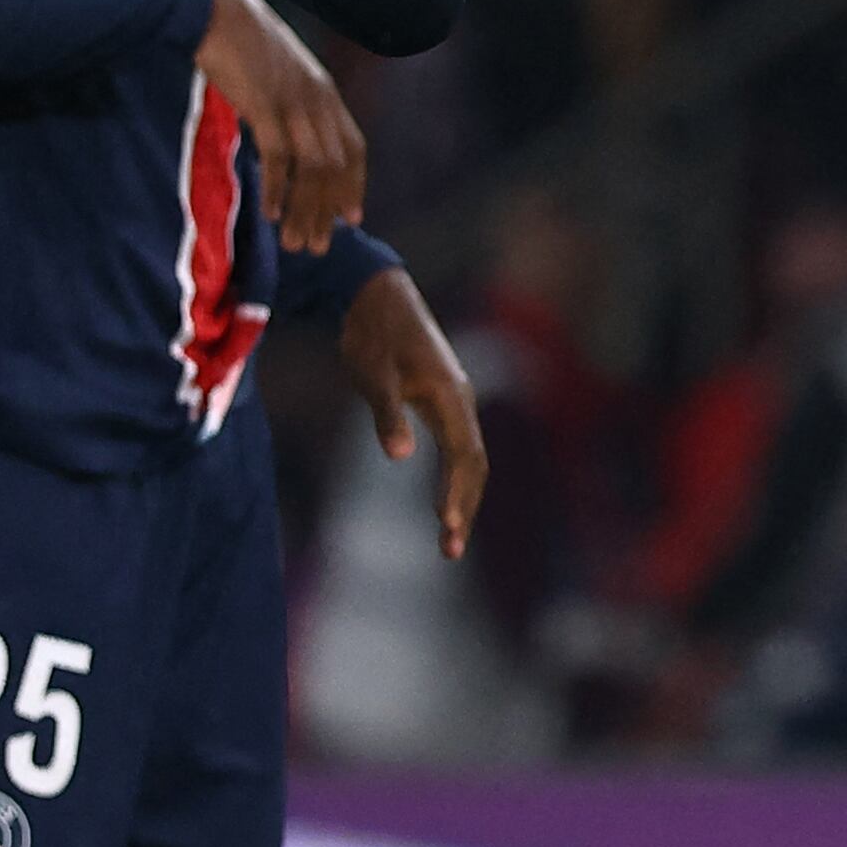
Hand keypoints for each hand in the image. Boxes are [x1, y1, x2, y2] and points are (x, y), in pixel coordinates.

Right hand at [198, 0, 365, 252]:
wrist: (211, 8)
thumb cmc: (237, 41)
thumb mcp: (276, 74)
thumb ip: (287, 104)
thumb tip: (282, 138)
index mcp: (324, 92)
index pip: (354, 148)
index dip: (354, 185)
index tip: (351, 218)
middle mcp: (318, 99)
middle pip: (336, 167)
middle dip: (327, 211)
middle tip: (316, 247)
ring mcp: (294, 102)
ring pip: (314, 169)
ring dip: (305, 210)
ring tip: (293, 242)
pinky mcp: (265, 104)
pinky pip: (279, 157)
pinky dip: (278, 188)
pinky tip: (269, 214)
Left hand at [337, 264, 487, 559]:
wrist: (376, 296)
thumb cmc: (371, 333)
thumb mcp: (373, 373)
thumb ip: (387, 414)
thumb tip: (400, 456)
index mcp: (450, 397)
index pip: (464, 456)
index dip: (458, 494)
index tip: (446, 528)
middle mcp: (461, 402)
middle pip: (475, 465)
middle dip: (465, 507)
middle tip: (449, 550)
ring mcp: (454, 403)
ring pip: (470, 460)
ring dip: (463, 499)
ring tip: (448, 538)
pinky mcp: (441, 403)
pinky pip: (459, 450)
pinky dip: (455, 482)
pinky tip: (445, 503)